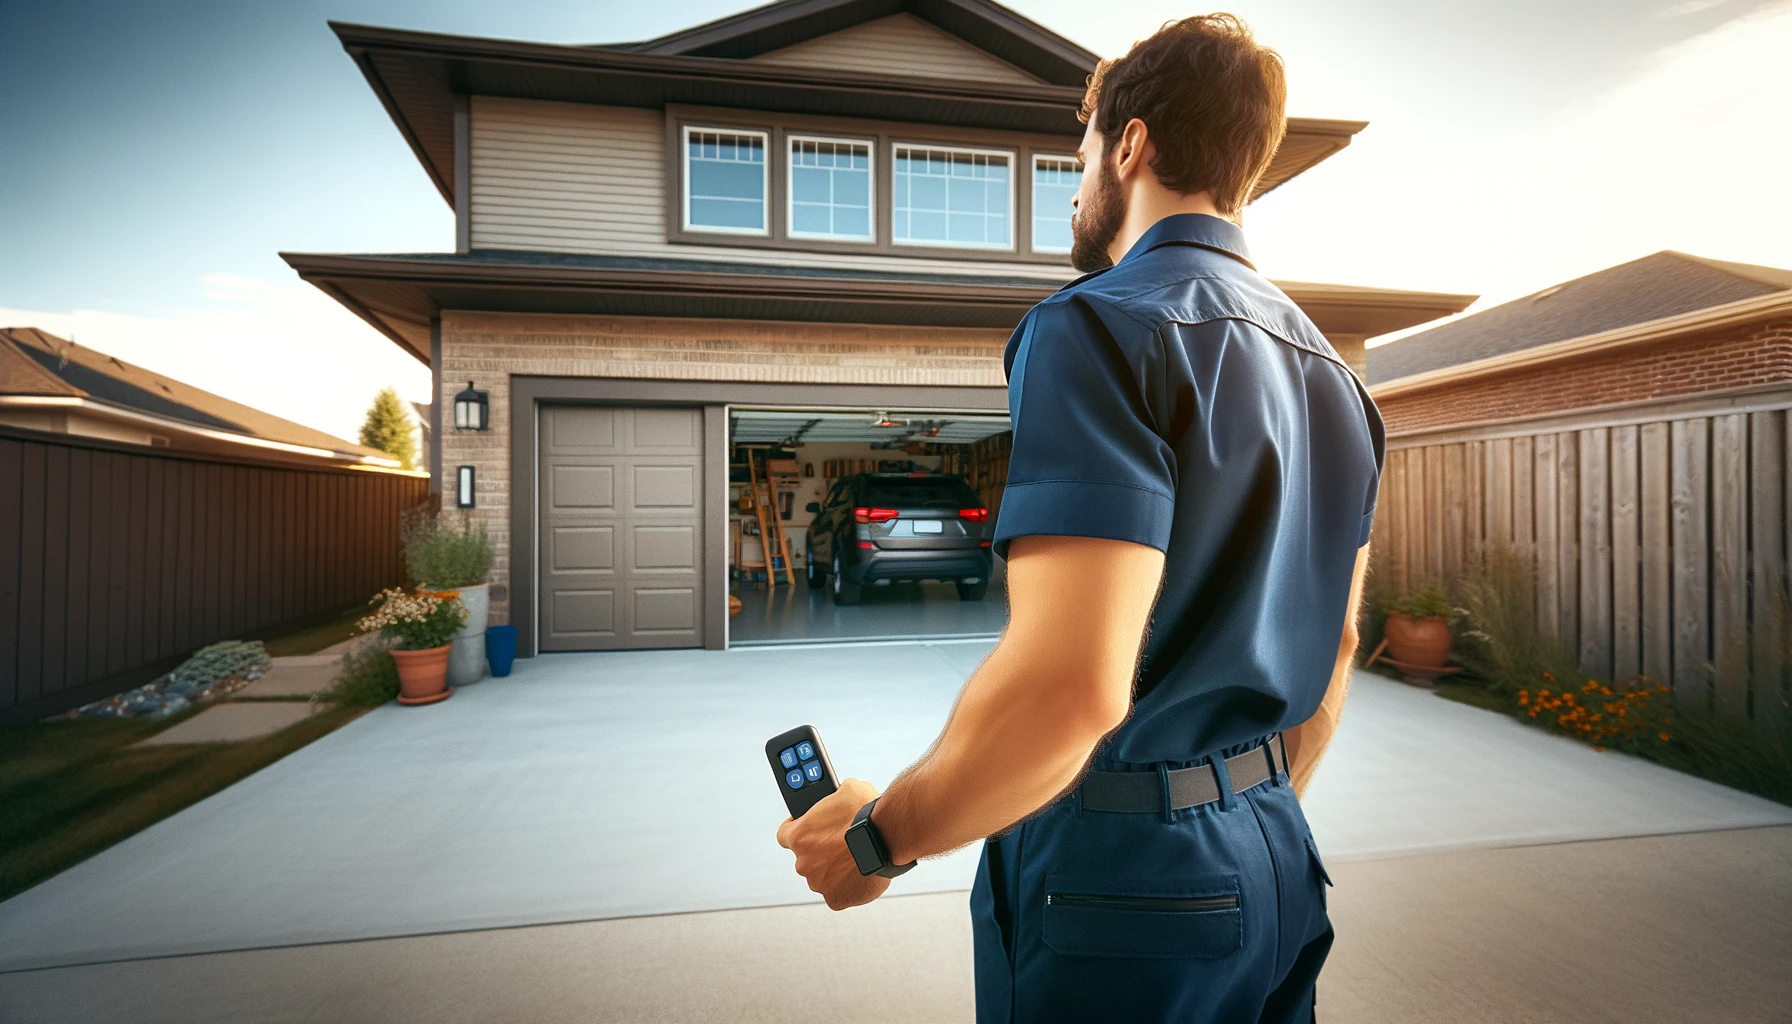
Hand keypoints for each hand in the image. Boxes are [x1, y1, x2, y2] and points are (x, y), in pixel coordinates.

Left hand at [775, 778, 892, 910]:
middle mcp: (803, 862)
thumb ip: (834, 797)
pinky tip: (860, 874)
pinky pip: (838, 894)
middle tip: (840, 843)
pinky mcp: (837, 899)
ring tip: (855, 858)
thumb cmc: (867, 813)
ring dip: (833, 870)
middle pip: (806, 858)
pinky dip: (847, 887)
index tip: (808, 828)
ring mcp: (819, 883)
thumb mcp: (847, 789)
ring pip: (822, 877)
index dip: (797, 829)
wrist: (888, 837)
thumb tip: (839, 794)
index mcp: (798, 836)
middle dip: (820, 851)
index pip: (784, 835)